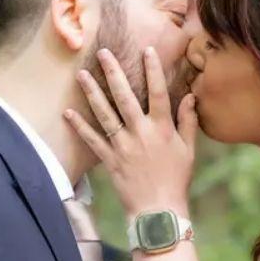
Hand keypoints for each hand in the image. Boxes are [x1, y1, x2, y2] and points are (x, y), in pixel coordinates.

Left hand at [65, 47, 197, 218]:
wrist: (159, 210)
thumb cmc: (176, 180)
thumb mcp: (189, 149)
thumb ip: (188, 121)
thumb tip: (191, 96)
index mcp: (162, 128)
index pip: (158, 92)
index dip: (153, 70)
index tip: (147, 50)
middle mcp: (141, 133)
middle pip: (125, 97)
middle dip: (114, 73)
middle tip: (103, 53)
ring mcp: (123, 146)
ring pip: (105, 114)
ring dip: (93, 93)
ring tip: (82, 74)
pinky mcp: (110, 160)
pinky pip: (92, 140)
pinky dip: (79, 126)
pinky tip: (68, 112)